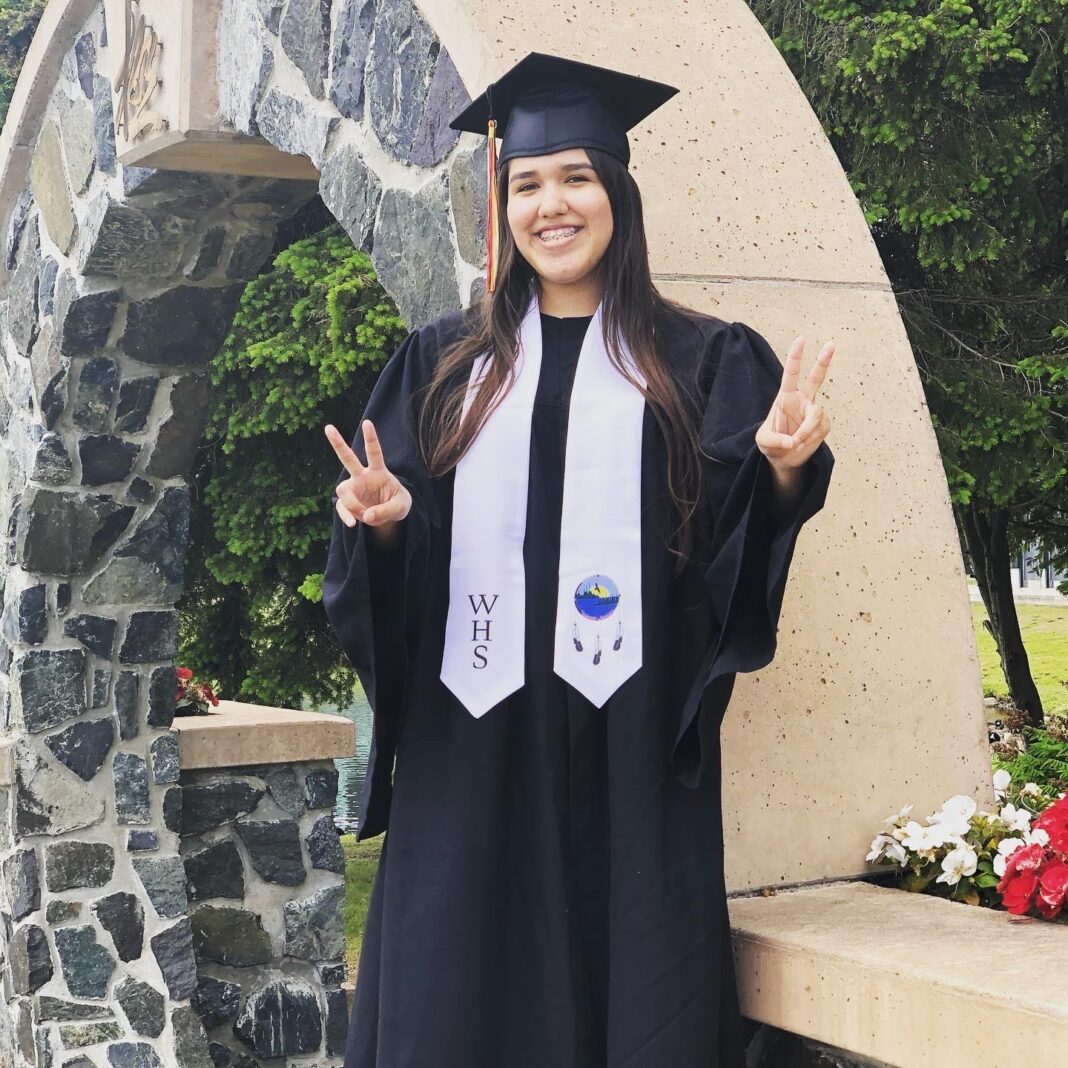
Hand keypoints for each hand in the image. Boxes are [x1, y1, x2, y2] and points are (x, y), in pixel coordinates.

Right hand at [325, 420, 411, 528]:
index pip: (374, 452)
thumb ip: (386, 510)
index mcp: (379, 471)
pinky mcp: (349, 503)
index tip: (367, 423)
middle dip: (338, 443)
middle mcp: (363, 476)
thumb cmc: (398, 503)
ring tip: (365, 515)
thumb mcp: (401, 507)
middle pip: (348, 458)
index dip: (371, 438)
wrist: (391, 516)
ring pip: (342, 490)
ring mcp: (354, 489)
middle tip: (328, 427)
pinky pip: (341, 507)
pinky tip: (352, 524)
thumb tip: (366, 516)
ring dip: (352, 504)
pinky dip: (346, 516)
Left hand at [755, 336, 833, 470]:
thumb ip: (775, 440)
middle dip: (824, 361)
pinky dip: (810, 440)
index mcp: (786, 397)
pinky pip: (819, 430)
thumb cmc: (771, 444)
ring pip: (815, 416)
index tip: (800, 340)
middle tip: (831, 344)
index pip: (791, 374)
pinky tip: (802, 445)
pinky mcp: (823, 425)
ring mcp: (814, 412)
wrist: (783, 458)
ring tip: (795, 444)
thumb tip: (793, 441)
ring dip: (805, 433)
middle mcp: (802, 400)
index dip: (795, 358)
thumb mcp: (764, 442)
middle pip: (816, 378)